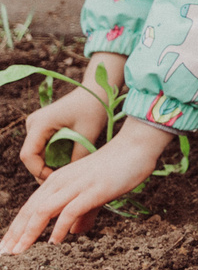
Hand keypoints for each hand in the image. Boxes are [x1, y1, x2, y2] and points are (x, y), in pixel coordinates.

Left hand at [2, 118, 170, 252]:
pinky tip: (54, 242)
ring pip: (43, 210)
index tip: (6, 246)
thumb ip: (84, 213)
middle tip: (5, 254)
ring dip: (29, 232)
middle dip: (15, 233)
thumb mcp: (95, 192)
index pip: (30, 207)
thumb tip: (75, 232)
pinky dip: (59, 227)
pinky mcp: (93, 190)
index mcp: (58, 181)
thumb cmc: (117, 168)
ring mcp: (76, 185)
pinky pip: (70, 210)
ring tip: (20, 251)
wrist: (137, 147)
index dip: (16, 227)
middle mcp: (61, 182)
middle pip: (30, 210)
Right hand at [18, 58, 118, 180]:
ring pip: (37, 153)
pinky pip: (43, 147)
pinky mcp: (42, 127)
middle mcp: (33, 124)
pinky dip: (53, 156)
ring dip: (49, 163)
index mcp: (40, 123)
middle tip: (64, 180)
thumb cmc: (94, 108)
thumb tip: (69, 178)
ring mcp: (36, 125)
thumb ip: (76, 157)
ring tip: (67, 170)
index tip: (57, 178)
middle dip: (45, 170)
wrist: (97, 90)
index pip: (28, 156)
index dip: (39, 171)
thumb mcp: (87, 134)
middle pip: (31, 157)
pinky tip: (67, 161)